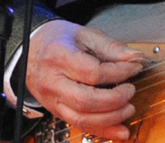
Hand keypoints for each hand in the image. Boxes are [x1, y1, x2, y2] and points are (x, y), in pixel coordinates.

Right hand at [25, 20, 145, 139]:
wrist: (29, 51)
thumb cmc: (57, 40)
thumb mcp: (84, 34)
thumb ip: (110, 47)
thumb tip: (135, 57)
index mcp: (59, 57)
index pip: (92, 72)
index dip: (118, 72)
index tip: (134, 67)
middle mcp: (53, 82)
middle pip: (85, 100)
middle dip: (114, 100)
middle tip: (130, 90)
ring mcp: (53, 100)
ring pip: (81, 119)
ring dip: (110, 118)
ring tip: (128, 108)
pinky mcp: (56, 111)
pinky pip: (80, 126)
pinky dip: (103, 131)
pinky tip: (120, 131)